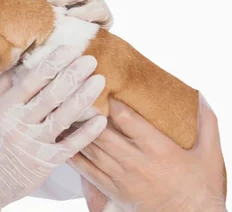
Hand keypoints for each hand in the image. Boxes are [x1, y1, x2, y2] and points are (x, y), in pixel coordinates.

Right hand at [0, 45, 107, 210]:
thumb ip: (6, 87)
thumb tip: (20, 63)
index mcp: (6, 107)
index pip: (32, 79)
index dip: (52, 62)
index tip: (70, 50)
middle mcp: (19, 123)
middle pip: (51, 94)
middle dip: (73, 74)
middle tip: (91, 60)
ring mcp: (33, 143)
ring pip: (63, 116)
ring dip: (84, 97)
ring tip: (99, 80)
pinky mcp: (45, 161)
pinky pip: (71, 144)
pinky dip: (87, 132)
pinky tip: (101, 119)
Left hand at [67, 96, 227, 211]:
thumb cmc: (201, 186)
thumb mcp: (209, 154)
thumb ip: (206, 123)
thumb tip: (201, 96)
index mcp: (159, 149)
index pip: (128, 119)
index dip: (111, 100)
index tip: (100, 83)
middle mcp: (136, 162)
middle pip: (102, 132)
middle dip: (85, 111)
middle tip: (73, 91)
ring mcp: (121, 177)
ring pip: (91, 148)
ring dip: (75, 129)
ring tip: (62, 109)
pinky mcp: (112, 189)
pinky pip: (86, 169)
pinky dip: (72, 153)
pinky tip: (62, 138)